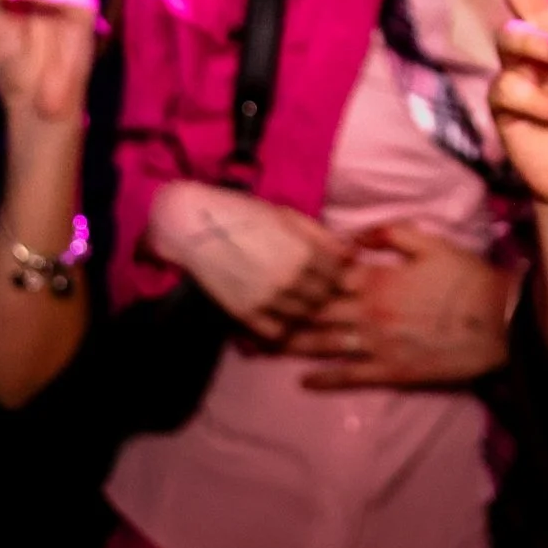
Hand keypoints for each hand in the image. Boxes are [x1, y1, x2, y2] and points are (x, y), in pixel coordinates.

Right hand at [145, 179, 352, 341]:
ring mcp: (269, 300)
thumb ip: (322, 237)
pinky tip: (281, 314)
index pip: (341, 276)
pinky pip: (277, 332)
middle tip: (321, 290)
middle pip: (325, 299)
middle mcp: (291, 280)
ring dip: (307, 311)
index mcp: (306, 253)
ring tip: (301, 300)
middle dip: (327, 294)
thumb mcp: (289, 217)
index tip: (338, 274)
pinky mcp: (247, 314)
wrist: (197, 227)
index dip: (342, 275)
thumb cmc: (245, 215)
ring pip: (304, 317)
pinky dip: (284, 326)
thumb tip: (351, 253)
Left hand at [284, 222, 515, 387]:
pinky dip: (325, 379)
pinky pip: (351, 376)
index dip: (297, 277)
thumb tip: (355, 235)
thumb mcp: (431, 242)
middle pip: (316, 313)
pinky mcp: (392, 371)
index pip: (326, 276)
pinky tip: (303, 381)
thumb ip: (390, 233)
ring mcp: (378, 344)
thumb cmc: (466, 278)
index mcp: (377, 277)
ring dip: (291, 346)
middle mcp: (369, 311)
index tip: (270, 276)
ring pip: (325, 345)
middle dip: (282, 313)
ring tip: (261, 348)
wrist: (498, 321)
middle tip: (248, 317)